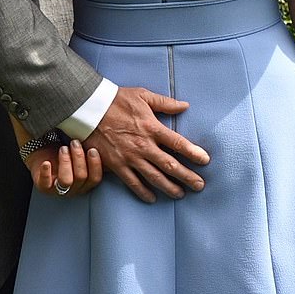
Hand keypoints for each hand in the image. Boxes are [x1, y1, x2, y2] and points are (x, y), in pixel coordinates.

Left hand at [26, 139, 102, 197]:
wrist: (43, 154)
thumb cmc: (64, 153)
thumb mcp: (79, 153)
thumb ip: (90, 151)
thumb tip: (103, 142)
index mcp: (85, 182)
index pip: (95, 178)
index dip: (95, 165)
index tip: (92, 149)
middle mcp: (73, 189)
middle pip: (81, 177)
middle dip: (78, 157)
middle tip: (74, 143)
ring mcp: (58, 190)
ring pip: (66, 181)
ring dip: (66, 162)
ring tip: (63, 148)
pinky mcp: (43, 187)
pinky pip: (45, 184)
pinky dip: (46, 172)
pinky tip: (46, 163)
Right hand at [83, 86, 209, 202]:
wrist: (89, 108)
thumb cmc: (117, 100)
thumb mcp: (143, 95)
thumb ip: (165, 103)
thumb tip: (185, 105)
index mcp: (152, 127)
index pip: (178, 143)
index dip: (193, 153)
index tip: (205, 160)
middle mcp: (144, 145)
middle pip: (170, 165)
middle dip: (187, 177)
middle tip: (200, 185)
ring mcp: (130, 157)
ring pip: (154, 178)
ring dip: (170, 188)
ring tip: (181, 194)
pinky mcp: (117, 165)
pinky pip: (133, 183)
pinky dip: (143, 192)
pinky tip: (152, 198)